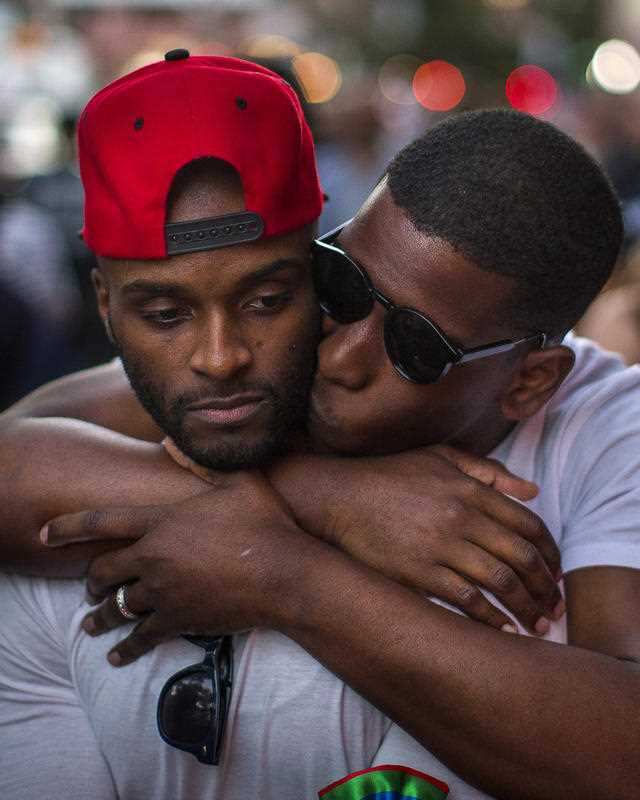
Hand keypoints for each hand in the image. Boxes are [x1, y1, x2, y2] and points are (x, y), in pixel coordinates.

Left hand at [42, 472, 315, 665]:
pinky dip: (126, 648)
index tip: (45, 534)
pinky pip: (141, 638)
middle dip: (92, 580)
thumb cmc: (267, 524)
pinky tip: (117, 655)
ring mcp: (165, 592)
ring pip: (117, 607)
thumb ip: (203, 463)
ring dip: (100, 616)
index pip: (103, 521)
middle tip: (89, 587)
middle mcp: (155, 558)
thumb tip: (171, 441)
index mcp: (163, 522)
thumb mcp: (241, 481)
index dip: (69, 527)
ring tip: (90, 624)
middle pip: (103, 571)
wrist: (285, 575)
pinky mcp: (179, 620)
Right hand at [318, 446, 562, 633]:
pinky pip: (467, 601)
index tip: (557, 572)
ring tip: (537, 624)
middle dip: (546, 586)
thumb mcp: (439, 458)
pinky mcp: (420, 573)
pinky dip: (491, 619)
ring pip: (501, 582)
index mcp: (470, 489)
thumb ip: (487, 471)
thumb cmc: (389, 476)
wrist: (338, 498)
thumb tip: (531, 491)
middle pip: (522, 557)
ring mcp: (441, 546)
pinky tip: (502, 629)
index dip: (551, 553)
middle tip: (554, 606)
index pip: (529, 525)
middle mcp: (462, 517)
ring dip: (526, 607)